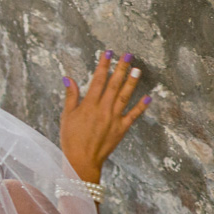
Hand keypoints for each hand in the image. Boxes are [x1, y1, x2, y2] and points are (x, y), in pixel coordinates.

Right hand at [60, 50, 151, 182]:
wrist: (82, 160)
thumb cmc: (71, 138)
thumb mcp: (66, 116)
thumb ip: (71, 96)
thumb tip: (68, 78)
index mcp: (89, 105)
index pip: (98, 80)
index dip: (103, 65)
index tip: (108, 53)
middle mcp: (103, 109)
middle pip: (114, 85)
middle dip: (120, 69)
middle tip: (127, 55)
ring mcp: (114, 119)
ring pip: (124, 97)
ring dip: (131, 82)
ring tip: (137, 69)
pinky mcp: (121, 129)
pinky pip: (133, 116)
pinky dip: (141, 107)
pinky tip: (148, 97)